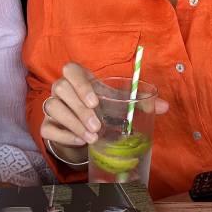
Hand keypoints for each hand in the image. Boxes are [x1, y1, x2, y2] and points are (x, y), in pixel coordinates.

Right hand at [40, 62, 168, 163]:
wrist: (84, 127)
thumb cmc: (101, 109)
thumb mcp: (118, 103)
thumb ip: (140, 102)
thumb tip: (165, 106)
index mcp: (78, 77)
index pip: (71, 70)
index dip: (81, 83)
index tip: (95, 101)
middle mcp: (61, 88)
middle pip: (61, 89)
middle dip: (79, 109)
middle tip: (97, 126)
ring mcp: (52, 106)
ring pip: (53, 108)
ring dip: (73, 123)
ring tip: (92, 137)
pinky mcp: (47, 125)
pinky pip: (48, 128)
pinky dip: (65, 135)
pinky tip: (80, 141)